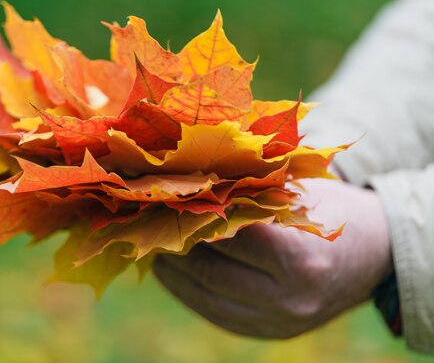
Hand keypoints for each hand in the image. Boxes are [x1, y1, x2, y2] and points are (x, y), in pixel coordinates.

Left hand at [153, 178, 391, 338]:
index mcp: (297, 257)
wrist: (372, 254)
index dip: (190, 213)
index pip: (225, 234)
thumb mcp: (295, 192)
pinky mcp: (269, 332)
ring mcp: (278, 322)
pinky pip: (216, 312)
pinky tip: (171, 270)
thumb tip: (186, 187)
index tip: (164, 197)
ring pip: (205, 296)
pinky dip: (188, 291)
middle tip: (148, 219)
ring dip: (173, 270)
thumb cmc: (329, 211)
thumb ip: (246, 194)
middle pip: (209, 269)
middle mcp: (287, 298)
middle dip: (174, 242)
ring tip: (152, 243)